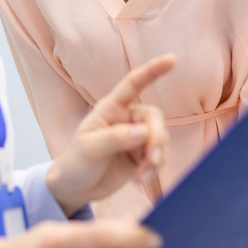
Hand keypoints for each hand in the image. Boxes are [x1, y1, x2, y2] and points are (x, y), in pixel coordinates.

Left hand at [46, 54, 174, 215]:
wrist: (76, 188)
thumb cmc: (76, 162)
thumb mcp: (90, 148)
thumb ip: (116, 138)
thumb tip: (143, 132)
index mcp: (111, 109)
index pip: (133, 84)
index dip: (152, 70)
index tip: (171, 59)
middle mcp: (126, 119)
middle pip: (154, 118)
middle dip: (157, 138)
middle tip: (153, 158)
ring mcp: (136, 138)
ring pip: (160, 139)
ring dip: (156, 158)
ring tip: (142, 175)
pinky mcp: (141, 156)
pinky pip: (158, 157)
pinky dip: (153, 169)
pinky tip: (139, 179)